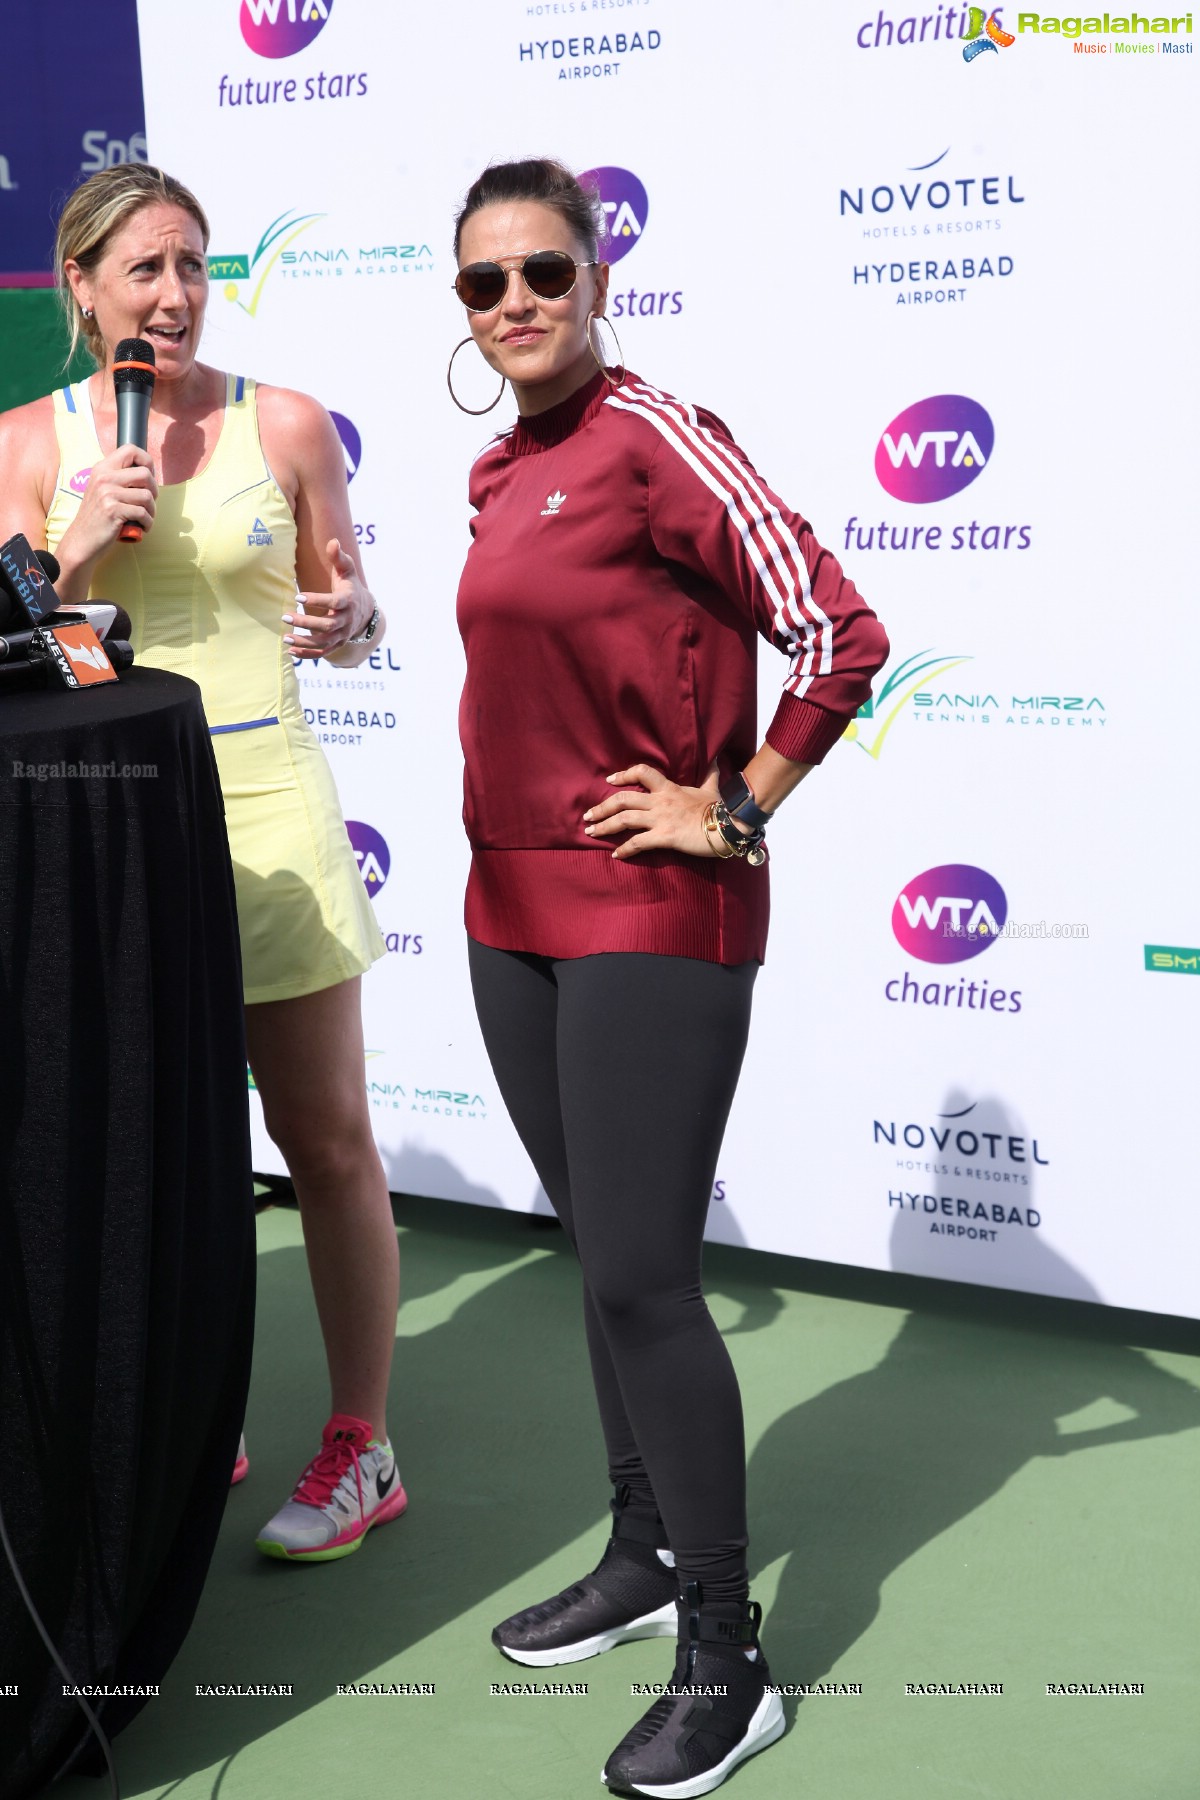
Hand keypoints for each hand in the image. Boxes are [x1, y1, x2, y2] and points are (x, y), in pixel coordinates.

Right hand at [59, 444, 156, 570]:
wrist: (81, 541)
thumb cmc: (98, 518)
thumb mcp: (102, 490)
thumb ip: (119, 478)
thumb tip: (148, 472)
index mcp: (102, 468)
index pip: (130, 449)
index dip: (146, 461)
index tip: (149, 477)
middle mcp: (104, 477)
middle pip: (145, 474)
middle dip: (155, 491)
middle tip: (148, 503)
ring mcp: (107, 493)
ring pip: (147, 496)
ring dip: (152, 511)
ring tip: (145, 518)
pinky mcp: (113, 510)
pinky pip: (143, 513)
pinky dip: (148, 523)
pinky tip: (142, 527)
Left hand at [283, 537, 370, 658]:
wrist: (365, 612)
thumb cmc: (350, 587)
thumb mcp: (347, 571)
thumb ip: (339, 558)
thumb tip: (333, 542)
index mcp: (348, 601)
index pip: (334, 603)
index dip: (317, 600)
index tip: (298, 596)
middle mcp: (346, 621)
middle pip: (327, 626)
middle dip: (306, 623)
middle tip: (285, 616)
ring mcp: (342, 635)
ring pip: (323, 642)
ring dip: (304, 642)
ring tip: (285, 637)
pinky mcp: (336, 644)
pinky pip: (322, 652)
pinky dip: (307, 654)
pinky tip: (291, 651)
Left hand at [583, 762, 723, 859]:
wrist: (728, 825)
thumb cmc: (720, 808)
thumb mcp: (712, 787)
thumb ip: (710, 774)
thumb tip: (716, 759)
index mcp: (669, 788)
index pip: (641, 773)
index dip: (623, 775)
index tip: (609, 781)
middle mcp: (660, 802)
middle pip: (622, 800)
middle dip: (602, 808)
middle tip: (588, 815)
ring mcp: (661, 819)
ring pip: (624, 819)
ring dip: (604, 826)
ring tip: (591, 832)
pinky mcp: (664, 837)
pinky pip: (638, 843)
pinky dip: (625, 850)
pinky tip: (616, 855)